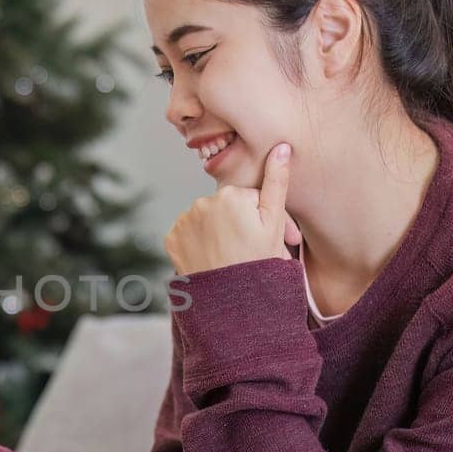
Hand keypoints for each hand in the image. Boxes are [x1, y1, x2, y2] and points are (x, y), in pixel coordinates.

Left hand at [164, 142, 297, 275]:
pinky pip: (189, 234)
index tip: (273, 239)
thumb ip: (277, 181)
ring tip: (232, 257)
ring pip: (207, 220)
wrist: (231, 304)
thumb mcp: (274, 223)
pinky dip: (199, 243)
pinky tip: (211, 258)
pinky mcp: (171, 239)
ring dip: (219, 233)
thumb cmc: (259, 264)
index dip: (262, 218)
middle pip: (227, 208)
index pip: (249, 198)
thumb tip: (281, 146)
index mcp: (230, 195)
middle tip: (252, 251)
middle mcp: (202, 202)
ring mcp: (184, 221)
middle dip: (240, 224)